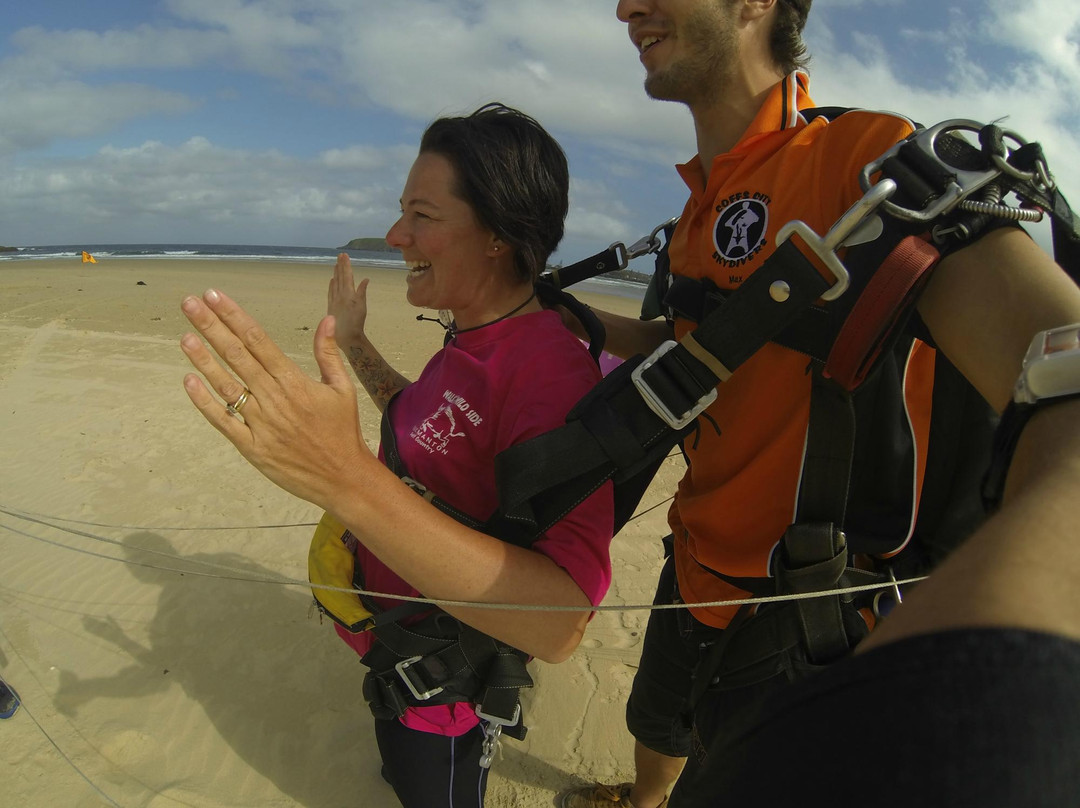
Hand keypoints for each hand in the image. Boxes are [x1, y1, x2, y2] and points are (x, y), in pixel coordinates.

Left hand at [180, 289, 372, 509]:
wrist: (343, 478)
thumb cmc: (343, 431)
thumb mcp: (342, 389)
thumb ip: (329, 354)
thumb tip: (327, 320)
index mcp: (295, 381)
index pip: (258, 341)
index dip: (234, 316)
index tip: (214, 296)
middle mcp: (274, 398)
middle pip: (237, 355)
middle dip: (211, 326)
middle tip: (188, 303)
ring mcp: (260, 423)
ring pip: (226, 385)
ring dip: (203, 359)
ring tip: (184, 336)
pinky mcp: (252, 447)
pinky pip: (223, 421)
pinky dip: (205, 401)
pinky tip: (189, 380)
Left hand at [327, 253, 370, 349]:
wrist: (345, 336)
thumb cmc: (356, 322)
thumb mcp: (362, 306)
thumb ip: (362, 291)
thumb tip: (365, 279)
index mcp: (348, 293)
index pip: (347, 276)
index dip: (346, 265)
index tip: (344, 255)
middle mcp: (339, 295)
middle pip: (340, 277)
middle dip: (340, 266)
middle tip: (340, 255)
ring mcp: (334, 300)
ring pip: (334, 283)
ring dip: (336, 273)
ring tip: (336, 264)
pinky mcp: (331, 306)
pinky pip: (330, 291)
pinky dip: (331, 284)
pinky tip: (332, 280)